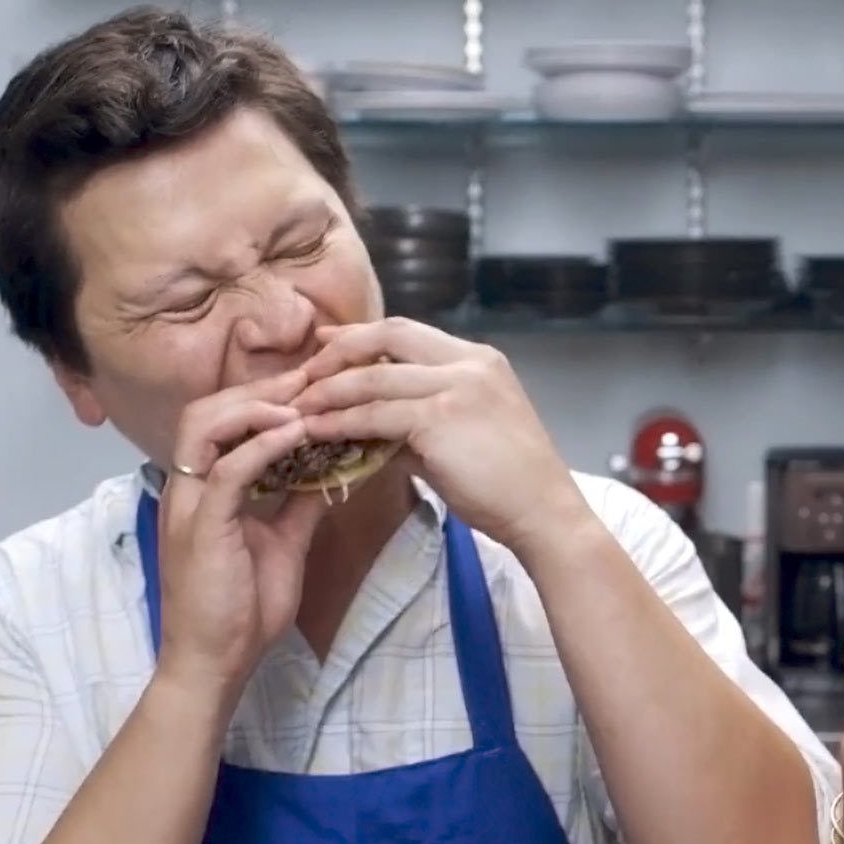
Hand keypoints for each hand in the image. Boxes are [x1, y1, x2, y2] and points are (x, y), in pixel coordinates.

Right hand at [157, 369, 329, 701]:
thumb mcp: (284, 543)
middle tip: (315, 378)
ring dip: (257, 407)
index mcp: (205, 489)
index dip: (267, 396)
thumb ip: (299, 503)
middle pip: (209, 409)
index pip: (224, 421)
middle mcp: (190, 488)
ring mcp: (190, 504)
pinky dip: (262, 445)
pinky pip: (227, 470)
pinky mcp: (202, 525)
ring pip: (207, 426)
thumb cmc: (243, 609)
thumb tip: (331, 470)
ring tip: (306, 400)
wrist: (216, 662)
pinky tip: (298, 434)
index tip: (315, 383)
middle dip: (263, 388)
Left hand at [292, 318, 586, 553]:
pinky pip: (376, 413)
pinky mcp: (441, 418)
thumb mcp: (469, 435)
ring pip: (374, 376)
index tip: (328, 346)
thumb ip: (424, 420)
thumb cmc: (511, 484)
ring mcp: (457, 386)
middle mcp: (470, 363)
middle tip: (306, 372)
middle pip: (389, 335)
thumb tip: (375, 426)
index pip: (409, 331)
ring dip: (330, 389)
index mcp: (481, 360)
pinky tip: (318, 430)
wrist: (543, 512)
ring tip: (300, 405)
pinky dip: (341, 420)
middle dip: (340, 351)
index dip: (362, 336)